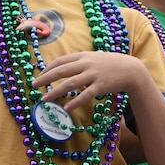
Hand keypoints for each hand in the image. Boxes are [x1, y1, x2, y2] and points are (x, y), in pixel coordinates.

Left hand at [34, 50, 148, 110]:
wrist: (131, 69)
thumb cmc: (110, 65)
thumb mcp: (93, 58)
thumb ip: (79, 62)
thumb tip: (62, 69)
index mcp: (82, 56)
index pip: (60, 61)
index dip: (48, 68)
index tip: (38, 76)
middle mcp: (86, 64)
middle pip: (61, 71)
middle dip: (46, 78)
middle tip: (34, 86)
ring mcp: (93, 75)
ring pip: (70, 83)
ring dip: (56, 92)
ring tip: (45, 99)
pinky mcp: (101, 86)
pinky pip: (85, 95)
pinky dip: (75, 101)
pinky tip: (66, 107)